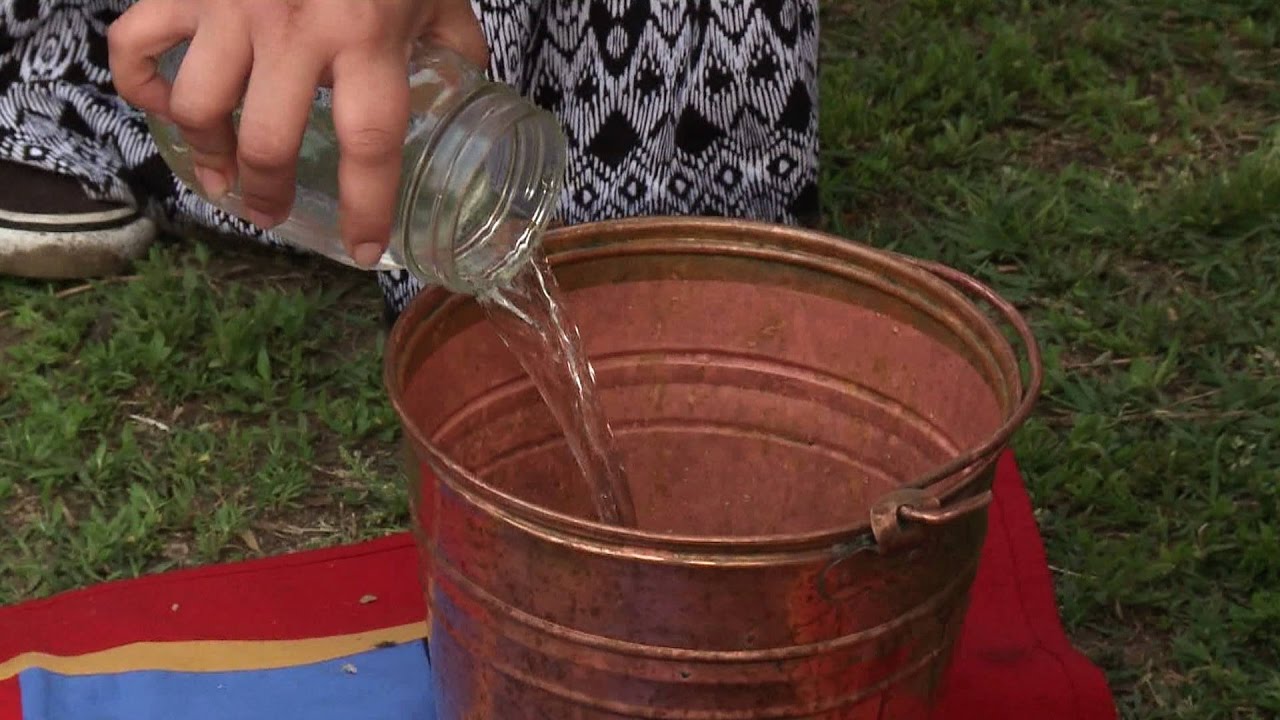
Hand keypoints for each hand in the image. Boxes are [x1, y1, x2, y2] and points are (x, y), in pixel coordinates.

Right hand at [108, 0, 487, 265]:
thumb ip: (453, 46)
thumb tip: (466, 93)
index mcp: (368, 39)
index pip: (371, 145)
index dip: (366, 208)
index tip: (362, 251)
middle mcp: (296, 30)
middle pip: (268, 142)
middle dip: (267, 194)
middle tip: (272, 213)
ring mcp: (234, 7)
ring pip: (201, 106)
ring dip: (207, 155)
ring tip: (221, 178)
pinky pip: (138, 42)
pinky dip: (141, 81)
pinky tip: (163, 104)